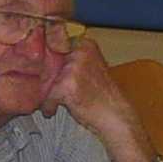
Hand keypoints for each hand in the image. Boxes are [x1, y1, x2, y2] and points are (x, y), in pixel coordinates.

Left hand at [44, 42, 151, 161]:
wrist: (116, 116)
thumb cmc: (104, 97)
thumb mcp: (91, 69)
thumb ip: (72, 62)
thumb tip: (48, 62)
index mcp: (86, 45)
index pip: (56, 47)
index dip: (50, 64)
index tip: (52, 75)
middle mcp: (80, 53)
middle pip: (48, 63)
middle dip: (46, 80)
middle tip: (51, 91)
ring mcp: (73, 68)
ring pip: (46, 80)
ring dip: (47, 94)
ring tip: (54, 103)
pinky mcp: (66, 85)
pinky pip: (47, 95)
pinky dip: (48, 106)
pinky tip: (53, 110)